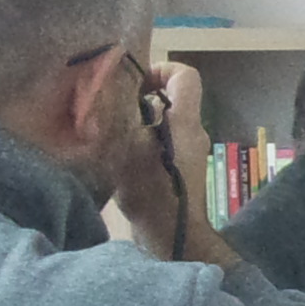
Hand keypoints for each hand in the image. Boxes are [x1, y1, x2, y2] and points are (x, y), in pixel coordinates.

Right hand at [113, 61, 229, 264]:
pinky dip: (143, 141)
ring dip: (138, 122)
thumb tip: (112, 87)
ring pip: (165, 121)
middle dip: (142, 98)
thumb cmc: (150, 189)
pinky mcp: (181, 169)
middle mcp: (193, 132)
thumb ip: (120, 113)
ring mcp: (190, 151)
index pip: (186, 76)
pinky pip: (163, 142)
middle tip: (113, 109)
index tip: (136, 85)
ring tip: (111, 133)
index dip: (162, 70)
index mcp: (185, 121)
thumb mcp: (126, 146)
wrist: (171, 235)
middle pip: (173, 98)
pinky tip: (118, 155)